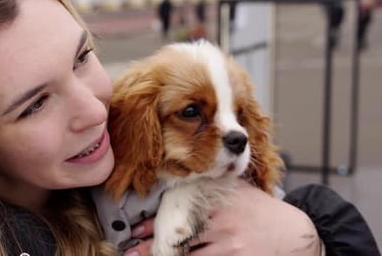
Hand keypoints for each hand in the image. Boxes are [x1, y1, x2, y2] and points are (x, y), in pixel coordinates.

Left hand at [124, 179, 321, 255]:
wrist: (296, 234)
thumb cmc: (264, 212)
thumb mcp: (240, 192)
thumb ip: (216, 185)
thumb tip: (189, 178)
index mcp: (220, 204)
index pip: (181, 214)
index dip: (155, 223)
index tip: (136, 228)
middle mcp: (222, 226)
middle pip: (180, 238)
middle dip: (151, 246)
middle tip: (131, 249)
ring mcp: (229, 248)